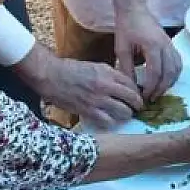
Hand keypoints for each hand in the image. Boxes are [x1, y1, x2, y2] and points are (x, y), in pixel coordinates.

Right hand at [16, 45, 143, 127]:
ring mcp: (97, 99)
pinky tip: (110, 121)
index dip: (137, 92)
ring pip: (123, 112)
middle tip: (137, 108)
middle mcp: (105, 86)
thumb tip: (123, 85)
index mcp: (107, 72)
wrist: (51, 75)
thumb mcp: (95, 66)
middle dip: (137, 105)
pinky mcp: (88, 111)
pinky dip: (111, 123)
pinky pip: (107, 122)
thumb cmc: (71, 69)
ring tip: (125, 116)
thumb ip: (110, 75)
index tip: (138, 96)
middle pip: (131, 98)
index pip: (131, 84)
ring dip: (126, 115)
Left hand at [110, 0, 181, 99]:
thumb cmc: (126, 27)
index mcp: (152, 46)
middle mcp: (165, 45)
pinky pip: (178, 61)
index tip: (143, 96)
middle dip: (161, 88)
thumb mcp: (121, 49)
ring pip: (177, 68)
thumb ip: (126, 69)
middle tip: (151, 98)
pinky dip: (174, 73)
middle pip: (169, 73)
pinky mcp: (171, 44)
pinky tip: (166, 79)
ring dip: (170, 82)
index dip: (150, 87)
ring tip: (159, 90)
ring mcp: (170, 44)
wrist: (134, 9)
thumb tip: (130, 87)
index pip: (155, 73)